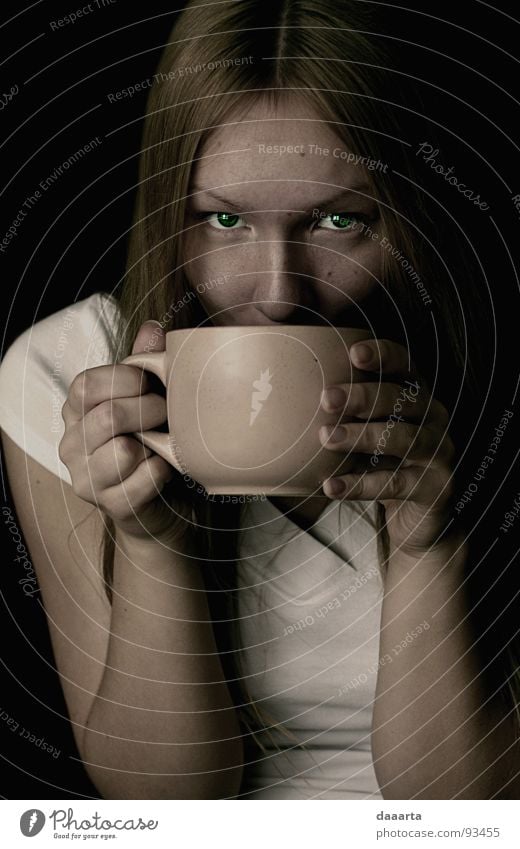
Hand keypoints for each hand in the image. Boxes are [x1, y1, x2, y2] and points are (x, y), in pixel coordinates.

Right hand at [59, 320, 191, 546]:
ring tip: (163, 443)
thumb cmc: (149, 440)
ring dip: (156, 443)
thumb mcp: (143, 398)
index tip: (150, 383)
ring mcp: (87, 479)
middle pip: (108, 416)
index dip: (125, 379)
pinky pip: (146, 479)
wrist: (159, 502)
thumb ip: (143, 363)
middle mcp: (71, 445)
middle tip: (167, 414)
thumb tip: (153, 328)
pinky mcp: (112, 505)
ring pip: (124, 451)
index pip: (86, 385)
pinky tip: (164, 469)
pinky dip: (165, 470)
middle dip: (149, 410)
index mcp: (75, 412)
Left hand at [318, 338, 454, 554]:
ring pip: (403, 439)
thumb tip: (285, 395)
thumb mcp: (368, 431)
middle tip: (327, 399)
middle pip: (402, 399)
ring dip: (362, 437)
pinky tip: (332, 486)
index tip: (354, 354)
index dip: (383, 356)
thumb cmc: (384, 461)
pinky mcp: (434, 488)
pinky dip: (361, 485)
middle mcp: (432, 418)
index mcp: (416, 395)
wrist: (419, 514)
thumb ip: (344, 411)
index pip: (405, 366)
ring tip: (327, 438)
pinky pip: (395, 484)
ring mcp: (437, 453)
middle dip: (364, 396)